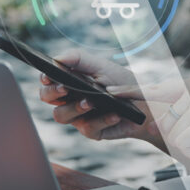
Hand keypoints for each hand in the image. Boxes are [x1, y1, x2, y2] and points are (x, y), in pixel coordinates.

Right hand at [39, 50, 156, 140]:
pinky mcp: (91, 130)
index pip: (47, 80)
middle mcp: (68, 99)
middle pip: (46, 97)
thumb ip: (78, 59)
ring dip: (74, 108)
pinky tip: (115, 114)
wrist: (144, 105)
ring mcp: (77, 116)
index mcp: (68, 82)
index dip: (45, 78)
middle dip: (53, 92)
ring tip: (91, 102)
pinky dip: (102, 119)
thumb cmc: (120, 83)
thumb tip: (57, 58)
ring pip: (61, 115)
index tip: (48, 76)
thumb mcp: (101, 67)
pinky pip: (88, 127)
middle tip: (66, 88)